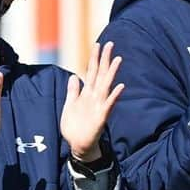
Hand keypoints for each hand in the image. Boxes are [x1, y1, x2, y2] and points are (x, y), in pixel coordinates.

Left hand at [60, 41, 124, 161]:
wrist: (78, 145)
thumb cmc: (74, 127)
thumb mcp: (69, 105)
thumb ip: (72, 91)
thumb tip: (74, 76)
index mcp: (86, 93)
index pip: (91, 72)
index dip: (94, 58)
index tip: (98, 45)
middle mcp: (94, 96)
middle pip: (100, 74)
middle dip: (104, 59)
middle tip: (110, 44)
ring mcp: (99, 105)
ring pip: (106, 85)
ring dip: (111, 73)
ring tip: (118, 59)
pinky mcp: (101, 116)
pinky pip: (109, 104)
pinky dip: (114, 96)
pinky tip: (120, 86)